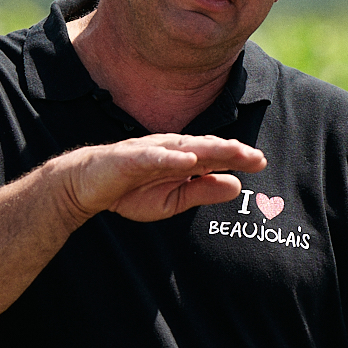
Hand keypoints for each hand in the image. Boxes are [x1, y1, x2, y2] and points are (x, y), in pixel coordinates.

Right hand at [53, 134, 265, 222]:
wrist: (86, 187)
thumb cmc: (131, 190)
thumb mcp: (173, 200)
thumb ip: (203, 192)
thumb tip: (237, 186)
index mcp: (182, 160)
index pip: (215, 157)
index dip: (237, 158)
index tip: (261, 162)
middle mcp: (170, 150)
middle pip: (206, 148)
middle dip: (231, 151)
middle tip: (256, 157)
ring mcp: (150, 151)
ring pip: (185, 147)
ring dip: (210, 149)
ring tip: (233, 151)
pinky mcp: (129, 158)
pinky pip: (152, 157)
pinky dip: (170, 157)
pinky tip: (188, 160)